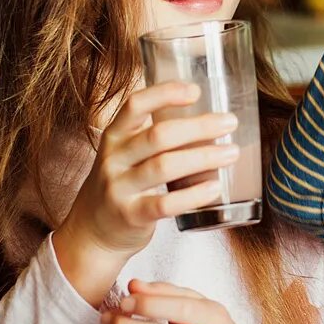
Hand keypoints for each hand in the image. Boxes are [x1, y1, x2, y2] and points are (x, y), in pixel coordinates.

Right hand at [53, 82, 239, 304]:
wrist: (92, 233)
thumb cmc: (121, 184)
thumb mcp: (125, 153)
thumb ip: (153, 134)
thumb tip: (207, 113)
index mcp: (115, 136)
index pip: (135, 104)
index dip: (165, 93)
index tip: (196, 90)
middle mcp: (113, 158)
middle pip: (158, 135)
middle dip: (199, 126)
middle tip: (230, 122)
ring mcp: (119, 188)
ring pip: (164, 166)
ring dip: (203, 157)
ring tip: (231, 153)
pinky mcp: (130, 215)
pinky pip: (164, 203)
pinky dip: (193, 195)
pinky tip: (214, 187)